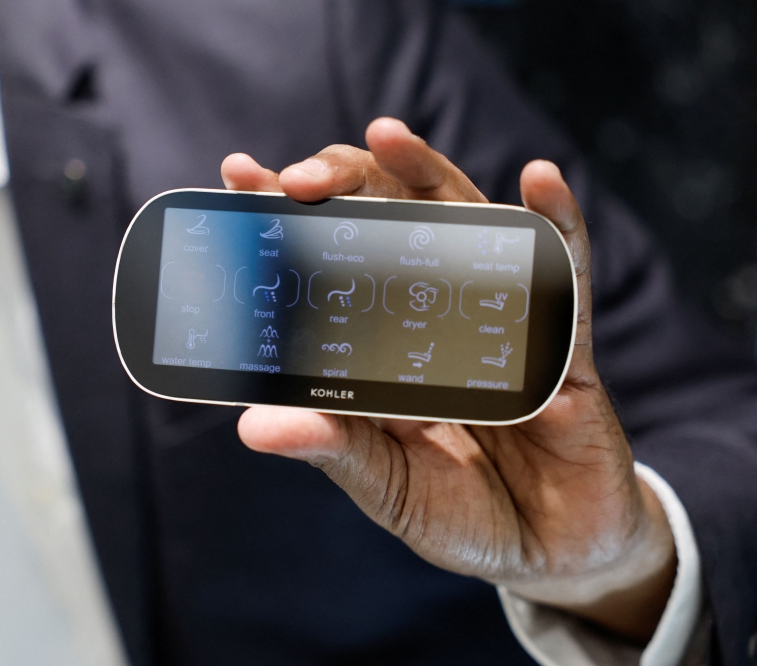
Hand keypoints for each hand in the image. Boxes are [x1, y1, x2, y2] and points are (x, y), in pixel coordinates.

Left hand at [221, 118, 676, 642]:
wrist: (549, 553)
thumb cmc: (462, 513)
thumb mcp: (386, 482)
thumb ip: (334, 448)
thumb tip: (254, 425)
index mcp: (383, 345)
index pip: (332, 260)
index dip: (290, 217)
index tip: (241, 178)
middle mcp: (436, 315)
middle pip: (391, 221)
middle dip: (344, 185)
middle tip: (297, 178)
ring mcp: (500, 319)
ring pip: (465, 225)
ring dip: (427, 175)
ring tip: (386, 135)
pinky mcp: (564, 345)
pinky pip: (566, 275)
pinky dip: (557, 226)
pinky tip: (538, 182)